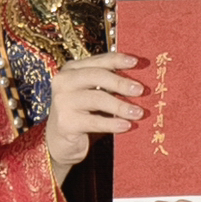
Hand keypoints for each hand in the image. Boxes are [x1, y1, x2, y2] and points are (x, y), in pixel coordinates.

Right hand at [46, 51, 141, 184]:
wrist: (59, 141)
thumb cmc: (82, 113)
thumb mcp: (92, 93)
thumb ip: (108, 83)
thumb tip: (138, 81)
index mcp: (72, 69)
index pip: (98, 61)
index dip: (117, 60)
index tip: (136, 62)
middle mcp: (64, 82)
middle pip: (97, 76)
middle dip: (121, 83)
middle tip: (141, 90)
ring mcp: (62, 102)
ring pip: (97, 99)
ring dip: (121, 106)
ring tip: (139, 113)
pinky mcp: (65, 122)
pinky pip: (95, 121)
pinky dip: (113, 123)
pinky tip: (126, 125)